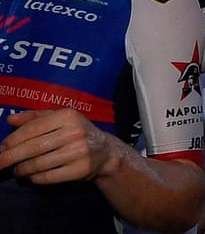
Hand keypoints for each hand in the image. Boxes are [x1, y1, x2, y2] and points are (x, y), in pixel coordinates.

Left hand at [0, 107, 114, 184]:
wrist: (105, 151)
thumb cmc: (77, 131)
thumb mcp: (61, 118)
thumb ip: (35, 117)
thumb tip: (10, 119)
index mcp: (68, 115)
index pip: (33, 128)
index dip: (13, 139)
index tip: (0, 148)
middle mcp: (74, 132)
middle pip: (33, 147)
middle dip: (10, 157)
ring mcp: (78, 151)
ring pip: (38, 164)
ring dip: (22, 169)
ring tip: (18, 170)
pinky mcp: (80, 169)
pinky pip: (47, 177)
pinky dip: (34, 178)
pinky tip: (31, 176)